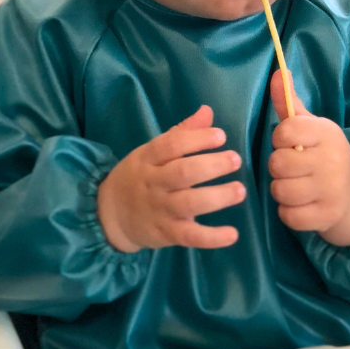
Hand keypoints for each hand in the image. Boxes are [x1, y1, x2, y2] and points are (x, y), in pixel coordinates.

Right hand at [97, 105, 244, 251]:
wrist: (109, 215)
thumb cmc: (139, 178)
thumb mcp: (151, 152)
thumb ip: (180, 133)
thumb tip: (207, 111)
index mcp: (148, 158)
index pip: (171, 145)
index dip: (197, 139)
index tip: (221, 136)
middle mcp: (154, 183)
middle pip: (183, 173)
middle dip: (212, 165)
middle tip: (236, 160)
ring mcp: (160, 209)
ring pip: (189, 203)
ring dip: (217, 197)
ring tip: (240, 190)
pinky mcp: (166, 233)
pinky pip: (190, 236)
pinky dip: (212, 238)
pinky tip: (232, 235)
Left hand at [267, 71, 349, 245]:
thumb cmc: (322, 153)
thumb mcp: (309, 126)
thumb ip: (289, 102)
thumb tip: (278, 71)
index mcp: (327, 133)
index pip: (285, 130)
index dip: (280, 138)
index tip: (290, 142)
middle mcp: (332, 161)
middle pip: (277, 163)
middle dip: (279, 166)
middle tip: (293, 167)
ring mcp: (331, 190)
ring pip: (280, 190)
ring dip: (281, 190)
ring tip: (296, 185)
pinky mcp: (326, 216)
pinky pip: (288, 216)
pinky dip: (288, 212)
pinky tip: (300, 204)